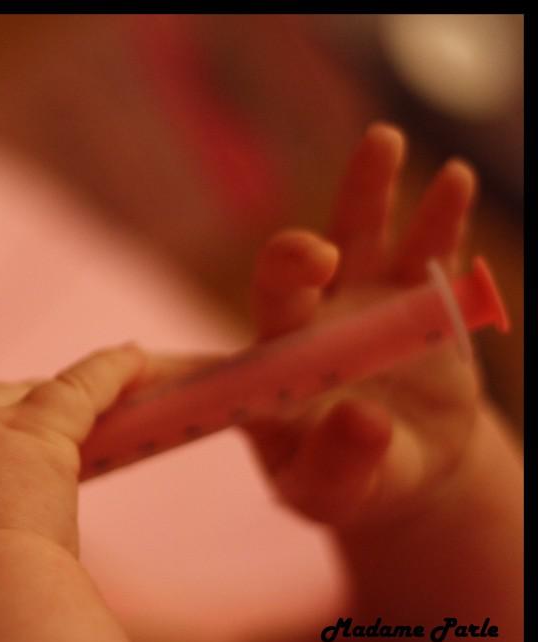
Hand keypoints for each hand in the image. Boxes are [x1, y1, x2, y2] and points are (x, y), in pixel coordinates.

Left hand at [243, 122, 481, 531]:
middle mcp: (308, 320)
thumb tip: (365, 419)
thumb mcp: (333, 492)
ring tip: (381, 140)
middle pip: (289, 276)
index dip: (202, 342)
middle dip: (296, 259)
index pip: (232, 344)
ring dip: (367, 189)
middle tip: (315, 257)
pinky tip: (453, 180)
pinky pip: (426, 251)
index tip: (195, 331)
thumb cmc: (346, 478)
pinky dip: (440, 219)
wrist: (399, 464)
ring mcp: (361, 299)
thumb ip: (339, 464)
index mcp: (269, 366)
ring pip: (358, 235)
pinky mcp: (415, 296)